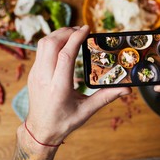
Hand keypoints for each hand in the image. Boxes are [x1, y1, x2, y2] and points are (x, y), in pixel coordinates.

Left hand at [25, 26, 130, 145]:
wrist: (40, 131)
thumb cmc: (64, 122)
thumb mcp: (87, 111)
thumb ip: (107, 97)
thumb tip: (127, 89)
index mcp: (58, 87)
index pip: (66, 55)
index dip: (76, 38)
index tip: (86, 28)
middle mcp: (44, 78)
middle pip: (51, 44)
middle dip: (66, 32)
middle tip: (81, 30)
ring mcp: (35, 74)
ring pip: (43, 45)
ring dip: (58, 35)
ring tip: (73, 33)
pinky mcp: (33, 73)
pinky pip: (40, 51)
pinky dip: (52, 42)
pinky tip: (64, 44)